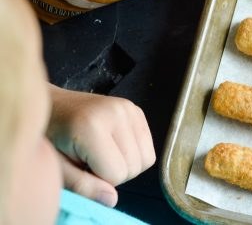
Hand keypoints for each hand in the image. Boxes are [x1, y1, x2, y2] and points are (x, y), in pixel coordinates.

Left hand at [46, 84, 155, 205]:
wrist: (52, 105)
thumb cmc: (50, 136)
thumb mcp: (57, 166)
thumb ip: (82, 185)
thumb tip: (111, 199)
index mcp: (92, 127)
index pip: (116, 174)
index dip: (99, 180)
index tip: (82, 168)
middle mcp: (116, 113)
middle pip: (134, 166)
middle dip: (115, 173)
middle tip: (91, 161)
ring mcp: (128, 109)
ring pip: (146, 158)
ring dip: (127, 164)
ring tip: (103, 154)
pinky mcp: (135, 109)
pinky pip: (148, 146)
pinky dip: (134, 152)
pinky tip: (114, 145)